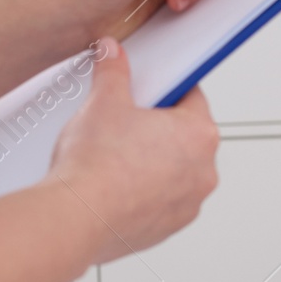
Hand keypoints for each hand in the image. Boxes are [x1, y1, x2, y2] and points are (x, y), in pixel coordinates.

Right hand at [48, 37, 219, 260]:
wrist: (76, 218)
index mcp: (200, 134)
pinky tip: (114, 184)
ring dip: (152, 161)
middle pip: (184, 135)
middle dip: (157, 126)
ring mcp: (188, 203)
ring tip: (116, 155)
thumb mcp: (103, 102)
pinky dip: (143, 192)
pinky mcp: (168, 227)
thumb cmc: (96, 165)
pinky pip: (161, 200)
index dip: (166, 87)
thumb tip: (112, 53)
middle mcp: (204, 171)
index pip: (192, 96)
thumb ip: (113, 71)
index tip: (151, 88)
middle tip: (125, 121)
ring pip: (174, 170)